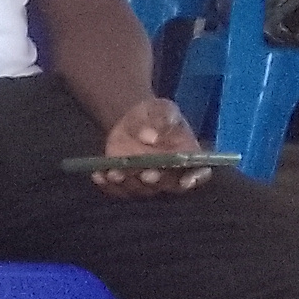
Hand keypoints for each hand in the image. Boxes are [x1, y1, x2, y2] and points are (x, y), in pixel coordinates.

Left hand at [92, 95, 213, 192]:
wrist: (133, 119)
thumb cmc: (156, 114)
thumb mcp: (162, 108)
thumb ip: (162, 118)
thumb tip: (150, 136)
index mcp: (189, 156)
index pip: (199, 172)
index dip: (195, 179)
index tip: (186, 181)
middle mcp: (171, 173)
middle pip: (168, 185)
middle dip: (157, 181)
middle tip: (146, 174)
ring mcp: (148, 180)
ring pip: (141, 190)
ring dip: (128, 184)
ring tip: (114, 173)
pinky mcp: (127, 181)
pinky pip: (118, 189)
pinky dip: (108, 185)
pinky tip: (98, 175)